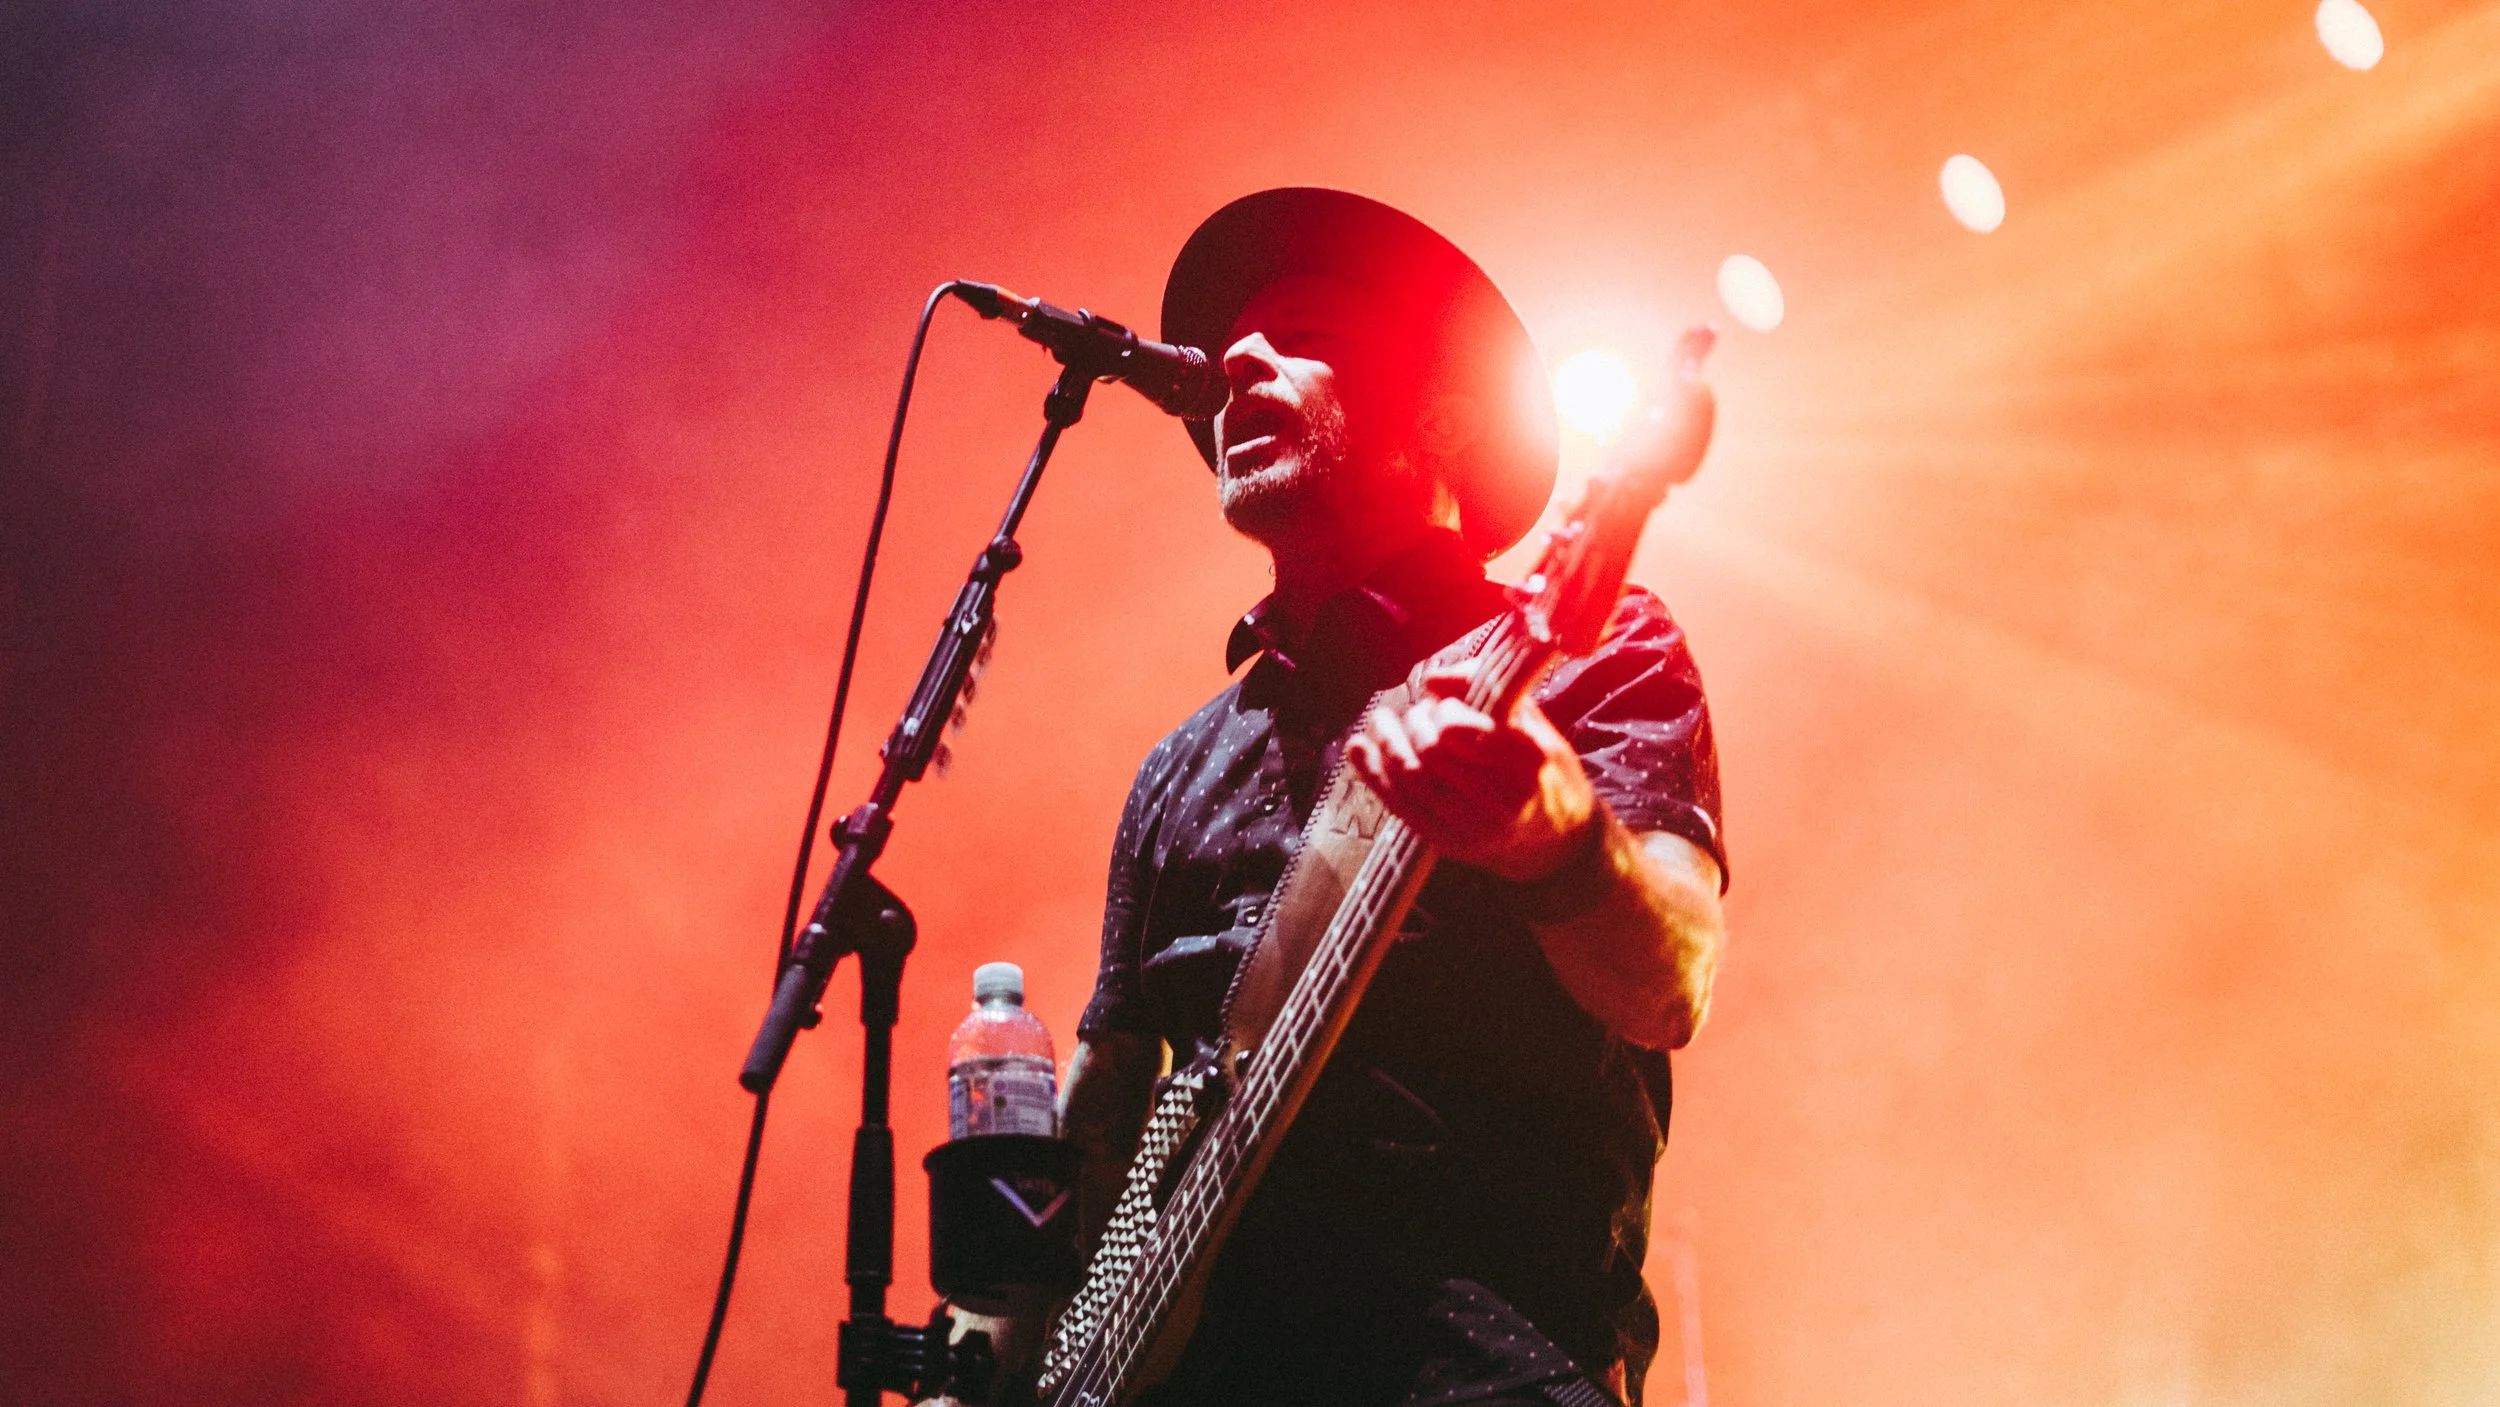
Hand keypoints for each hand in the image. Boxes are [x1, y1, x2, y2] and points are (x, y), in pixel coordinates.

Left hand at [1345, 659, 1596, 881]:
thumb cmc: (1541, 767)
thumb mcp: (1530, 719)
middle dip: (1414, 723)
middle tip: (1418, 713)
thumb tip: (1433, 679)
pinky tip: (1358, 747)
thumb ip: (1485, 687)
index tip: (1444, 705)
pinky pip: (1397, 804)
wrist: (1553, 839)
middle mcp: (1500, 800)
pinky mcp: (1446, 843)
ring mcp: (1470, 827)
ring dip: (1387, 742)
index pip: (1457, 729)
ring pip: (1408, 777)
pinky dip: (1372, 773)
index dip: (1442, 711)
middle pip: (1428, 751)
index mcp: (1527, 761)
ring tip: (1383, 721)